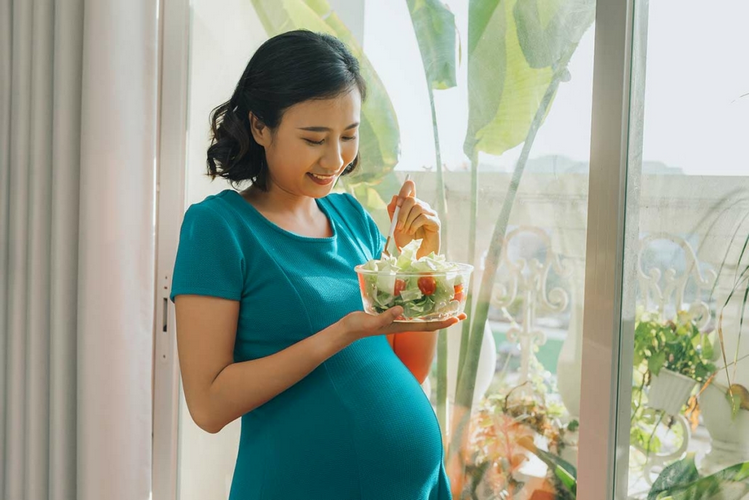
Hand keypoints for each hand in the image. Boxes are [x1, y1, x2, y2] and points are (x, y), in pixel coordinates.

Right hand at [339, 306, 466, 340]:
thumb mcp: (372, 320)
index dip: (444, 322)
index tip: (458, 318)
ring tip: (445, 301)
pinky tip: (419, 296)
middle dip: (445, 316)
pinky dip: (418, 303)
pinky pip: (409, 308)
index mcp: (402, 326)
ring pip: (420, 315)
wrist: (348, 329)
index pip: (428, 325)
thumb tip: (401, 310)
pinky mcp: (390, 313)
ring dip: (434, 309)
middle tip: (460, 309)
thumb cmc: (359, 326)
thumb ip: (386, 316)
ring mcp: (397, 319)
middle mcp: (403, 323)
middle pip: (429, 321)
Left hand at [387, 179, 440, 257]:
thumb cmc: (407, 241)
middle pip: (411, 199)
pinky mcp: (435, 222)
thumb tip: (395, 197)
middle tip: (398, 226)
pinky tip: (412, 232)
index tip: (397, 202)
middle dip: (401, 213)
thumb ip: (394, 212)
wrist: (414, 255)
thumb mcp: (395, 225)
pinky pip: (423, 217)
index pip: (410, 188)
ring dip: (407, 220)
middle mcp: (422, 206)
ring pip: (417, 207)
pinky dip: (414, 225)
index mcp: (412, 205)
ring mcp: (430, 213)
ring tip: (406, 231)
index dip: (404, 190)